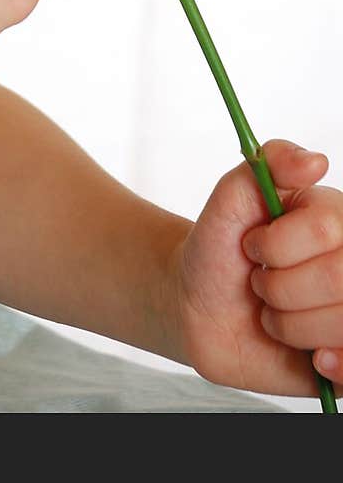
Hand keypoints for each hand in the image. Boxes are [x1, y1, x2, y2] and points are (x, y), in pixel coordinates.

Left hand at [166, 139, 342, 397]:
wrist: (200, 309)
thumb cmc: (219, 248)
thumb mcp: (231, 197)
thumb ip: (269, 163)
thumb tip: (316, 161)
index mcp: (336, 219)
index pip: (326, 230)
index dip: (276, 245)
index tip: (252, 246)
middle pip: (338, 279)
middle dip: (278, 287)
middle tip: (260, 284)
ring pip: (342, 324)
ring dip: (290, 325)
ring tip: (274, 315)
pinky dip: (332, 366)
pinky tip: (312, 358)